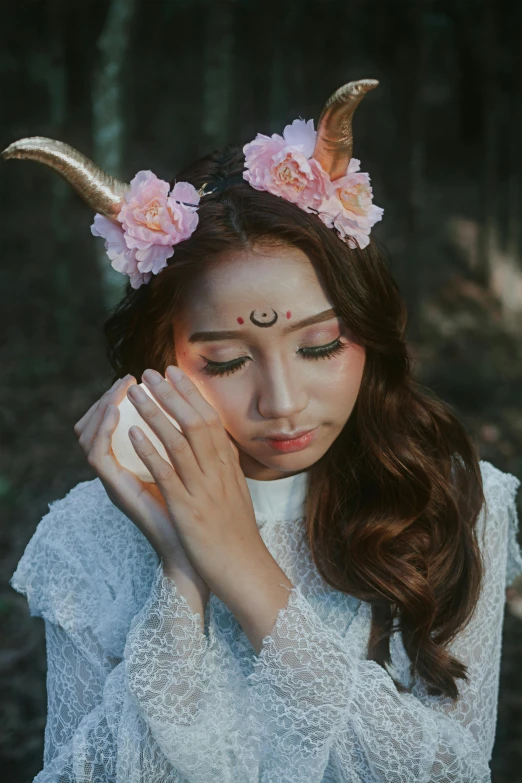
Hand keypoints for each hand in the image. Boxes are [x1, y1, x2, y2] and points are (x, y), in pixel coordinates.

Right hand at [73, 375, 208, 606]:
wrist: (199, 553)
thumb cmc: (199, 513)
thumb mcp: (195, 470)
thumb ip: (189, 445)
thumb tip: (200, 412)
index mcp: (136, 464)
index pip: (112, 423)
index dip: (121, 398)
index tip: (142, 376)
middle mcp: (120, 472)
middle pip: (93, 425)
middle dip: (108, 397)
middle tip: (129, 378)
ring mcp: (115, 482)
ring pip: (90, 437)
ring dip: (103, 409)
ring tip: (121, 390)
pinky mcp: (118, 493)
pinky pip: (100, 459)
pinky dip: (104, 433)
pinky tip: (117, 415)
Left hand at [126, 366, 267, 606]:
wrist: (245, 570)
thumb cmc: (238, 536)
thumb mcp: (236, 493)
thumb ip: (224, 468)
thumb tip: (215, 446)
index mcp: (229, 466)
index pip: (210, 419)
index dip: (191, 393)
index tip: (174, 373)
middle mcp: (218, 471)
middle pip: (195, 421)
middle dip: (171, 393)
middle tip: (151, 371)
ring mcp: (203, 488)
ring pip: (178, 440)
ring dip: (155, 412)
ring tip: (136, 391)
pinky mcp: (188, 509)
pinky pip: (166, 473)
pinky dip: (149, 450)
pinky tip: (133, 432)